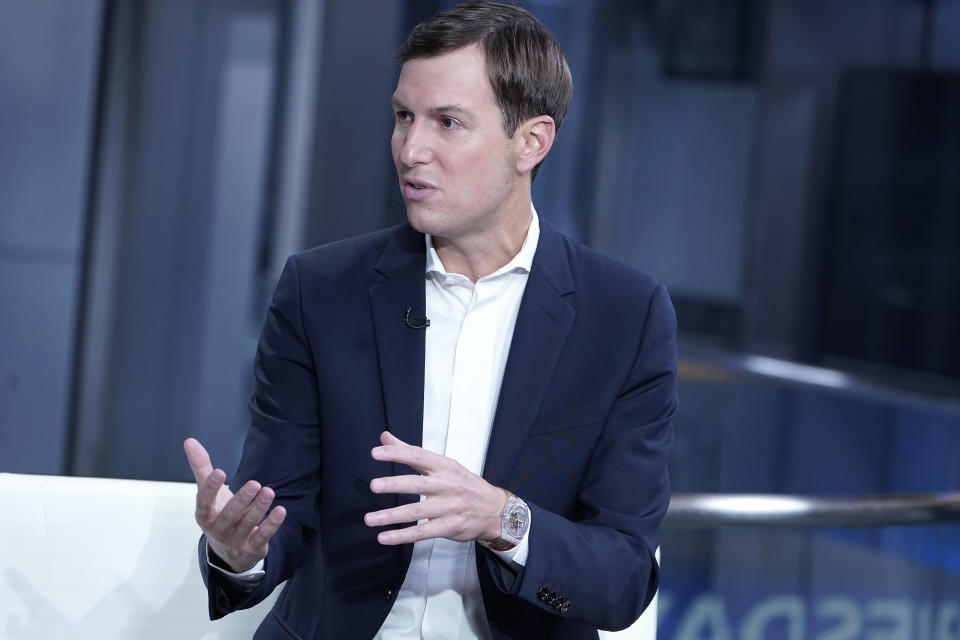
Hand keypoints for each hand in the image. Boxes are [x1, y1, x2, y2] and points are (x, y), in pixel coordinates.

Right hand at [183, 437, 285, 571]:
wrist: (228, 551)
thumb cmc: (218, 513)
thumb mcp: (208, 493)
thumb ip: (201, 467)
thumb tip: (189, 441)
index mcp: (205, 515)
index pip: (204, 502)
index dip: (210, 488)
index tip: (219, 472)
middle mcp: (218, 529)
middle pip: (229, 515)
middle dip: (242, 500)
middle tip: (254, 483)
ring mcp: (235, 540)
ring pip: (247, 524)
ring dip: (259, 508)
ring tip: (269, 491)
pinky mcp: (252, 548)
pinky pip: (262, 536)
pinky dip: (272, 524)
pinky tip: (281, 510)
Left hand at [363, 431, 507, 544]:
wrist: (495, 509)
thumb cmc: (465, 485)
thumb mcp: (444, 464)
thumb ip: (412, 452)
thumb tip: (385, 438)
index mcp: (445, 466)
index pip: (418, 456)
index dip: (397, 453)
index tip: (376, 453)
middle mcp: (447, 485)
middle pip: (417, 484)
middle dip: (394, 484)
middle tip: (373, 485)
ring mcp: (449, 507)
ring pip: (417, 512)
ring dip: (391, 516)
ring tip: (370, 518)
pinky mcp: (449, 527)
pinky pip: (422, 533)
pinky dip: (402, 536)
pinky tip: (385, 537)